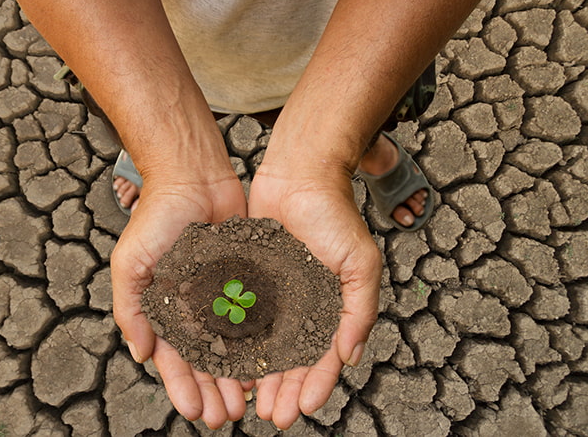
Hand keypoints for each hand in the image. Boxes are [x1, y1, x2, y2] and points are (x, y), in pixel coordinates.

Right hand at [111, 168, 251, 427]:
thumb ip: (131, 309)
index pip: (173, 359)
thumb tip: (142, 354)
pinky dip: (260, 343)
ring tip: (248, 402)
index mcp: (163, 309)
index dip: (182, 387)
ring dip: (237, 376)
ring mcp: (221, 296)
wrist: (193, 176)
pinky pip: (255, 318)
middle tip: (226, 417)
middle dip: (213, 391)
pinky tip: (268, 365)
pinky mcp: (247, 280)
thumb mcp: (131, 263)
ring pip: (232, 346)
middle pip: (204, 361)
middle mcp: (193, 308)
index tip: (194, 412)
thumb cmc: (156, 216)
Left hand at [247, 165, 381, 428]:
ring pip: (264, 346)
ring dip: (259, 376)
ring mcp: (275, 296)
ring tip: (248, 403)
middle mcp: (303, 307)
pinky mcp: (249, 281)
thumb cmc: (335, 214)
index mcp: (332, 307)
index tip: (302, 409)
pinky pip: (241, 319)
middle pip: (293, 360)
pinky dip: (235, 344)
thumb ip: (360, 310)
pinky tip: (226, 365)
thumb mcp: (360, 263)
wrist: (299, 174)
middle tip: (271, 416)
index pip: (325, 357)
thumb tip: (351, 356)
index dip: (316, 385)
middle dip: (284, 390)